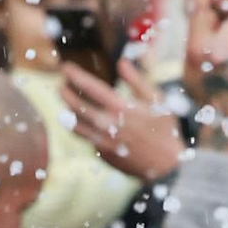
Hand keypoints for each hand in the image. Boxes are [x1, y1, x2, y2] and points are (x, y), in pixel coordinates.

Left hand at [62, 58, 184, 180]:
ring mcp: (102, 141)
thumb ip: (137, 80)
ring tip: (66, 100)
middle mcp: (107, 125)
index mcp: (121, 108)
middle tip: (61, 83)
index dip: (75, 75)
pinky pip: (85, 137)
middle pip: (76, 105)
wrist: (166, 166)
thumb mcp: (157, 101)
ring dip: (67, 109)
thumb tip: (121, 62)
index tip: (65, 67)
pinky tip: (80, 119)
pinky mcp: (102, 153)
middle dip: (65, 92)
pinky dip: (80, 126)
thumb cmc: (164, 129)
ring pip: (75, 123)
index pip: (90, 87)